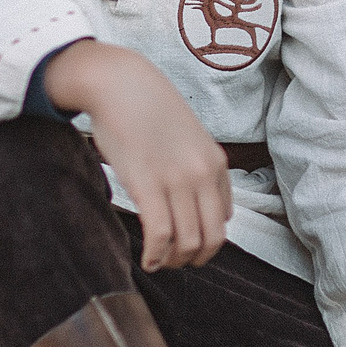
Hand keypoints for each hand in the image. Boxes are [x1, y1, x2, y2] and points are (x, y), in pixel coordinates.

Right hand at [40, 40, 230, 270]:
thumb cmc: (148, 110)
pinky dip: (155, 256)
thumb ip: (198, 167)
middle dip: (194, 259)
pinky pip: (160, 234)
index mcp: (216, 163)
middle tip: (174, 262)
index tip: (187, 244)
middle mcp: (202, 174)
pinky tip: (146, 260)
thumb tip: (199, 204)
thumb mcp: (188, 137)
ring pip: (188, 242)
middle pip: (211, 238)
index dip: (207, 240)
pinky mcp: (147, 184)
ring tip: (159, 261)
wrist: (120, 83)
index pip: (224, 219)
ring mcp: (176, 180)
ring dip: (174, 261)